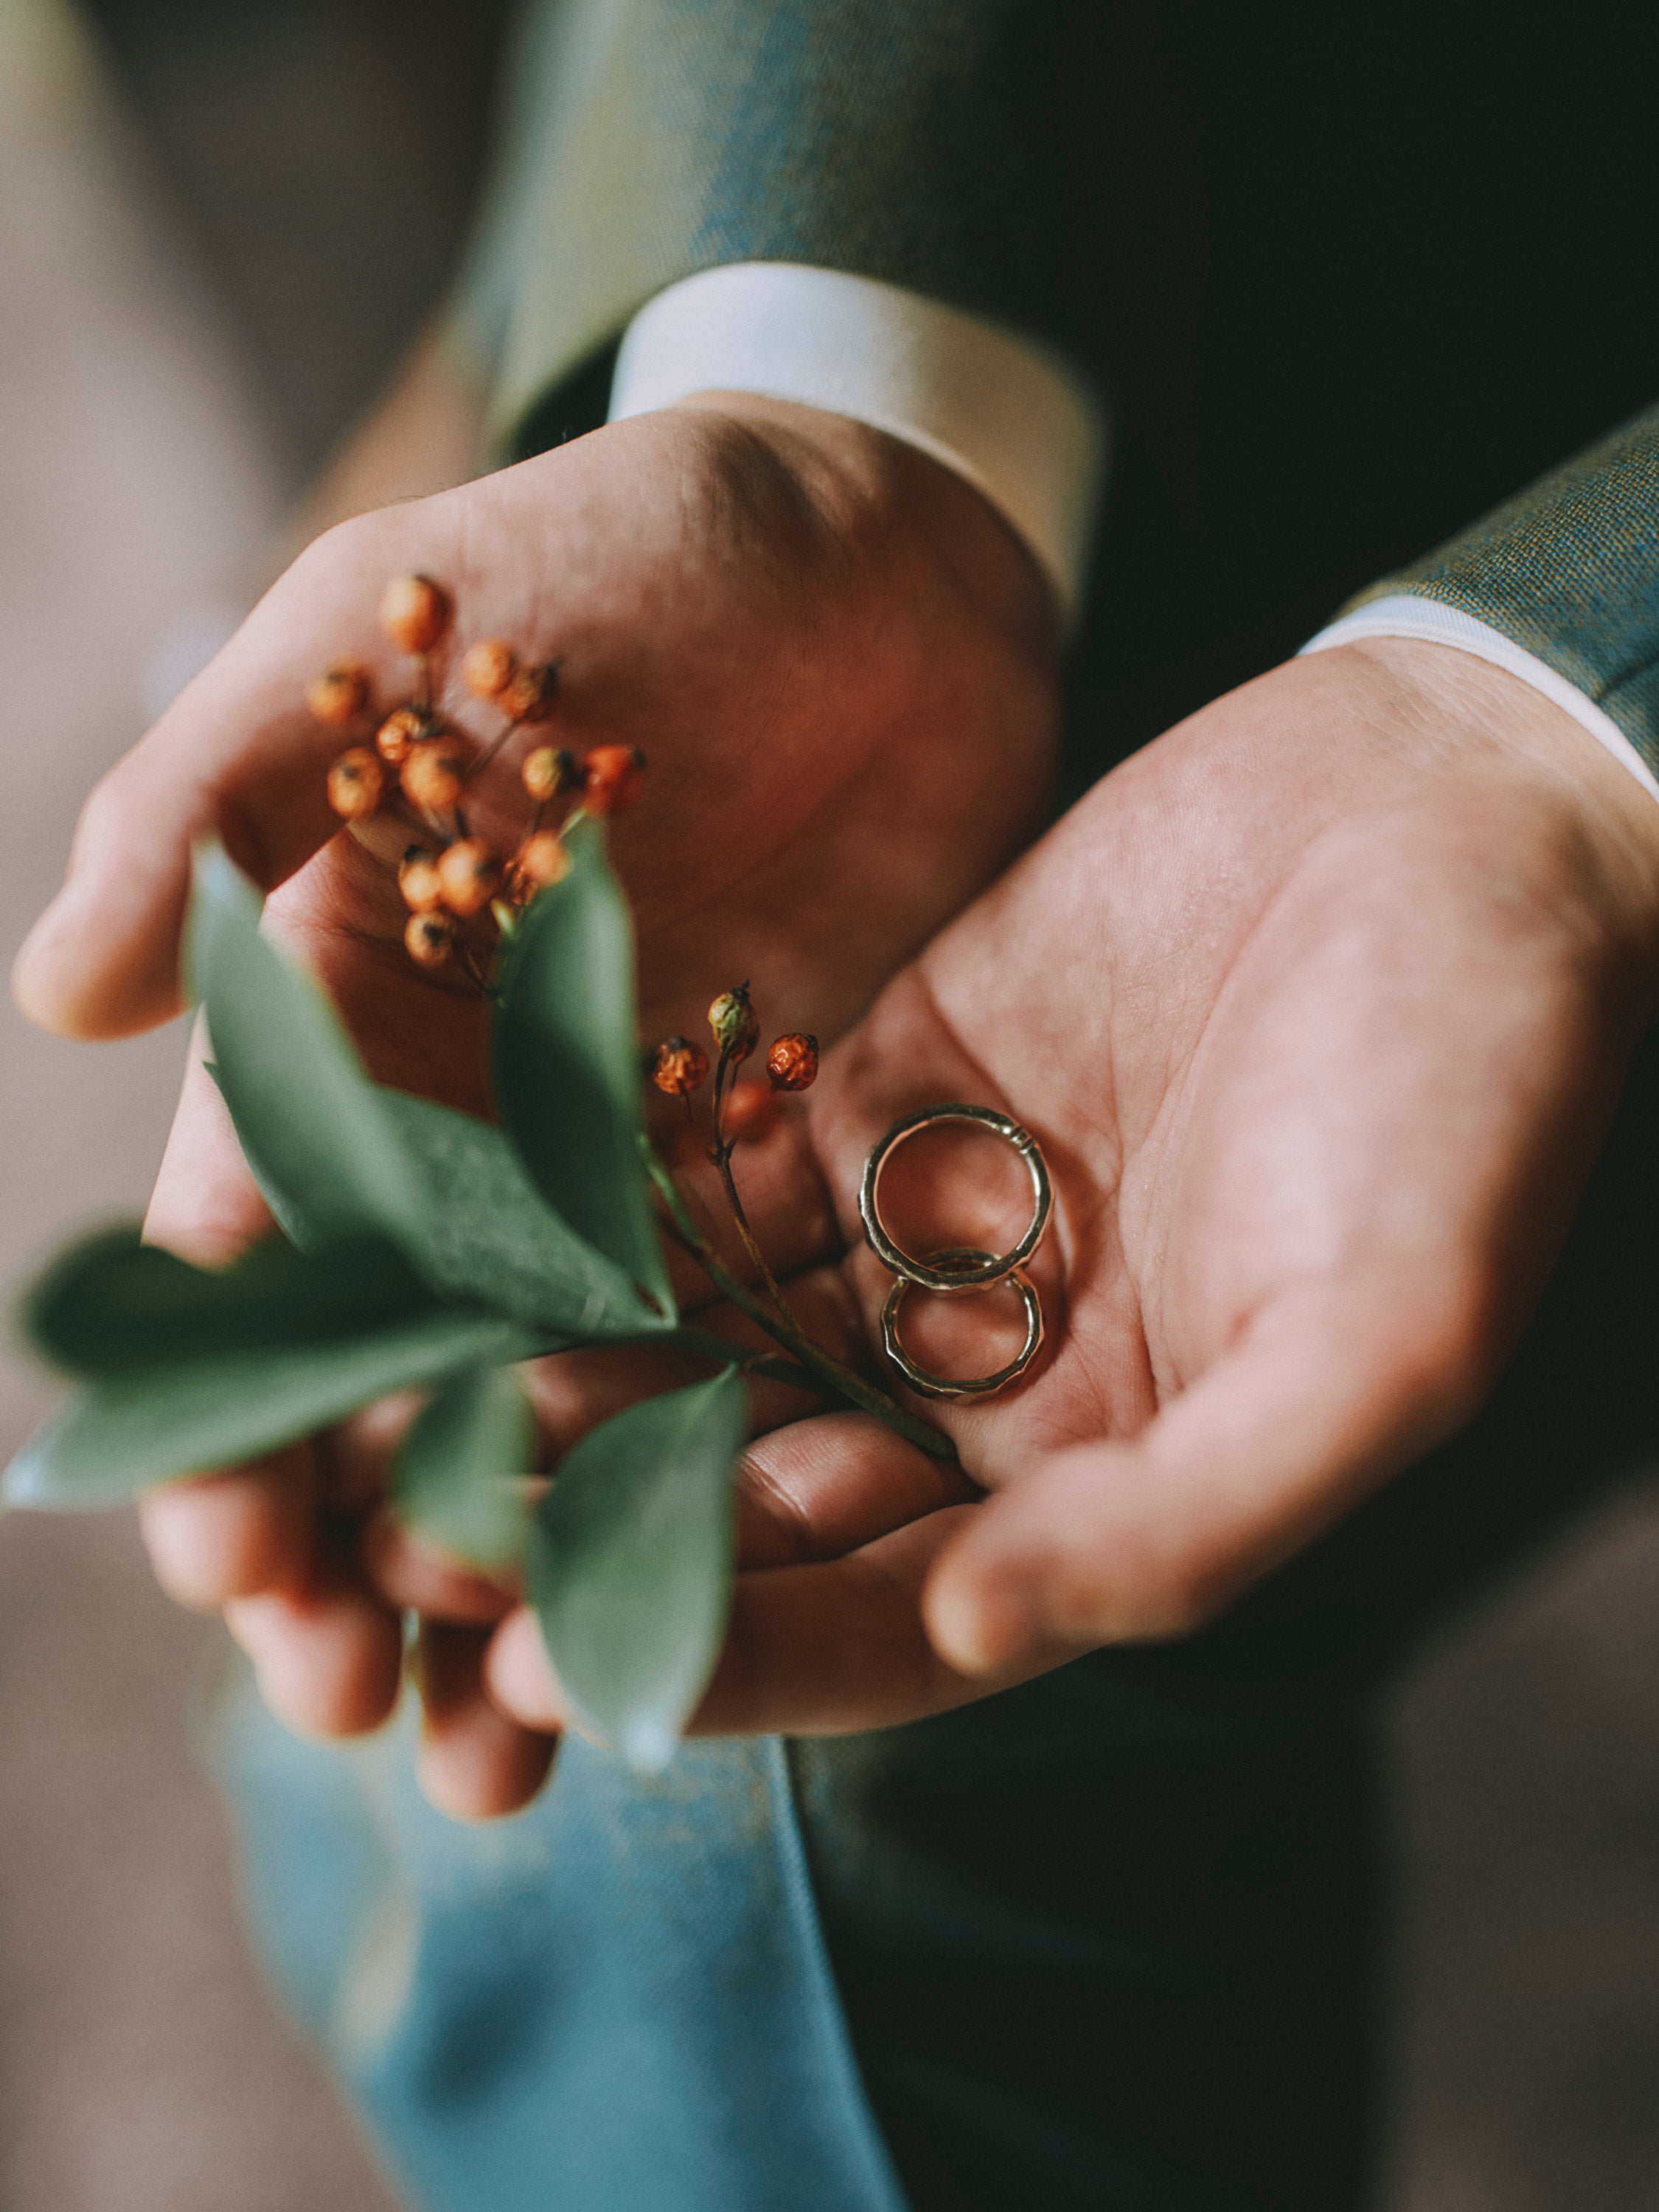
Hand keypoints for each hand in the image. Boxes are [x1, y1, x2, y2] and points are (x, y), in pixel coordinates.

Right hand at [12, 388, 1057, 1805]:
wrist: (870, 548)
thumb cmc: (609, 557)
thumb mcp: (382, 628)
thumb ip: (219, 796)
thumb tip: (50, 998)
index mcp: (337, 1007)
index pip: (254, 1243)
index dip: (229, 1405)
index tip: (226, 1560)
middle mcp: (470, 1114)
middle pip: (388, 1369)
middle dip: (354, 1540)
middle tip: (353, 1707)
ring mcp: (633, 1158)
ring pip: (546, 1405)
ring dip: (513, 1570)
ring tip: (499, 1748)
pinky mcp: (785, 1167)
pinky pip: (730, 1352)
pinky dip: (698, 1484)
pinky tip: (697, 1615)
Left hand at [483, 637, 1658, 1765]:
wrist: (1445, 812)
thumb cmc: (1473, 1093)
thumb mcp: (1384, 1343)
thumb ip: (1197, 1517)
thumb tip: (981, 1643)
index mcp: (1113, 1483)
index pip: (896, 1614)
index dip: (742, 1651)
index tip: (567, 1671)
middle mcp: (996, 1382)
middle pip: (766, 1490)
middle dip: (606, 1524)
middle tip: (425, 1545)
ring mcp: (925, 1229)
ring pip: (715, 1334)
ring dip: (571, 1369)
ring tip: (414, 1393)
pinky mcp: (873, 1083)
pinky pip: (716, 1160)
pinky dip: (604, 1193)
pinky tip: (474, 1213)